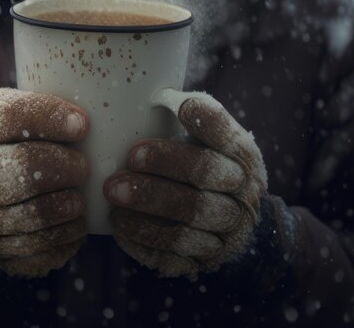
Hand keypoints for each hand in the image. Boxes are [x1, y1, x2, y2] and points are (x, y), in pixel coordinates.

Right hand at [0, 88, 88, 277]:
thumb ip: (32, 112)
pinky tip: (73, 224)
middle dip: (62, 166)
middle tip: (81, 166)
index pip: (6, 117)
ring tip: (78, 199)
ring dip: (65, 205)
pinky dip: (63, 238)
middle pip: (22, 168)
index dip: (48, 118)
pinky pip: (36, 251)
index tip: (80, 124)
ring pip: (32, 215)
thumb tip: (81, 119)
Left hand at [103, 92, 267, 279]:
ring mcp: (227, 233)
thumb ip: (194, 118)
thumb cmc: (209, 164)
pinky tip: (118, 224)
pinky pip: (172, 257)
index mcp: (242, 156)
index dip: (201, 120)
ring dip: (145, 208)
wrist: (239, 224)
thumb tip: (153, 92)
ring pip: (187, 223)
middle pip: (204, 178)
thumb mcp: (214, 139)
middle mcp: (242, 195)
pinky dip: (142, 240)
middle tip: (128, 158)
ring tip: (112, 192)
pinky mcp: (206, 262)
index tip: (172, 104)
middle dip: (164, 165)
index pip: (225, 134)